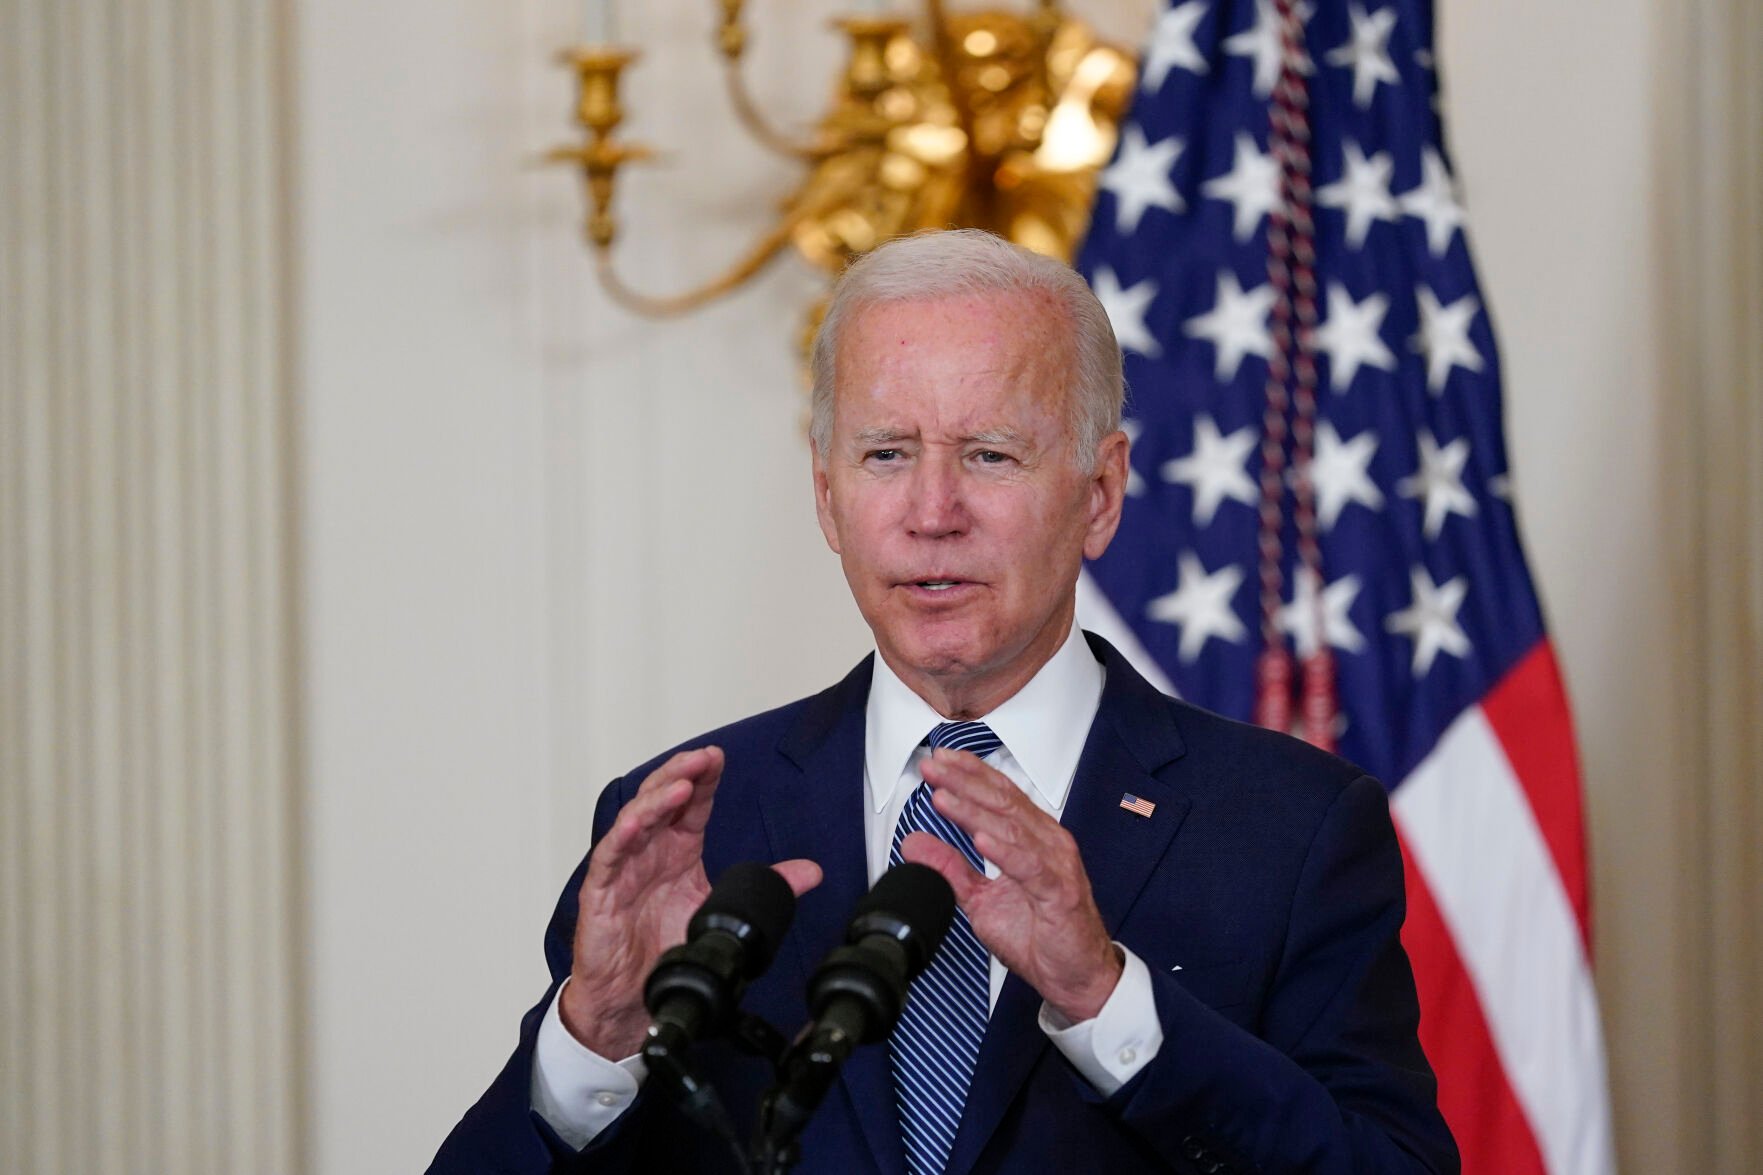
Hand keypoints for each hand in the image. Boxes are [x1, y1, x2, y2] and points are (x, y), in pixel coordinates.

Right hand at [560, 746, 822, 1057]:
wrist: (631, 1001)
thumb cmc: (663, 951)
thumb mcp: (722, 910)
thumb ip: (767, 887)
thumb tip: (812, 872)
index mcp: (676, 851)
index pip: (689, 804)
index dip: (703, 778)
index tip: (720, 758)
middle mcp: (649, 852)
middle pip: (660, 800)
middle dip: (681, 774)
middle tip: (703, 758)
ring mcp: (623, 869)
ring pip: (635, 819)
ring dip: (656, 799)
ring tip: (681, 784)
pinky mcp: (601, 892)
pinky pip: (609, 857)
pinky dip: (622, 835)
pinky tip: (639, 822)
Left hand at [900, 748, 1121, 1022]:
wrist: (1076, 976)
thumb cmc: (1040, 935)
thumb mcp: (981, 900)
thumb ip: (951, 868)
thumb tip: (914, 842)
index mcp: (1032, 837)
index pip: (999, 794)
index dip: (968, 774)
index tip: (937, 761)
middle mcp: (1047, 842)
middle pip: (1003, 801)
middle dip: (963, 782)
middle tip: (932, 767)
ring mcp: (1056, 864)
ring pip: (1012, 827)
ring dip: (974, 810)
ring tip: (943, 797)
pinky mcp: (1059, 892)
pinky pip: (1030, 866)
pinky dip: (1004, 850)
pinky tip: (980, 839)